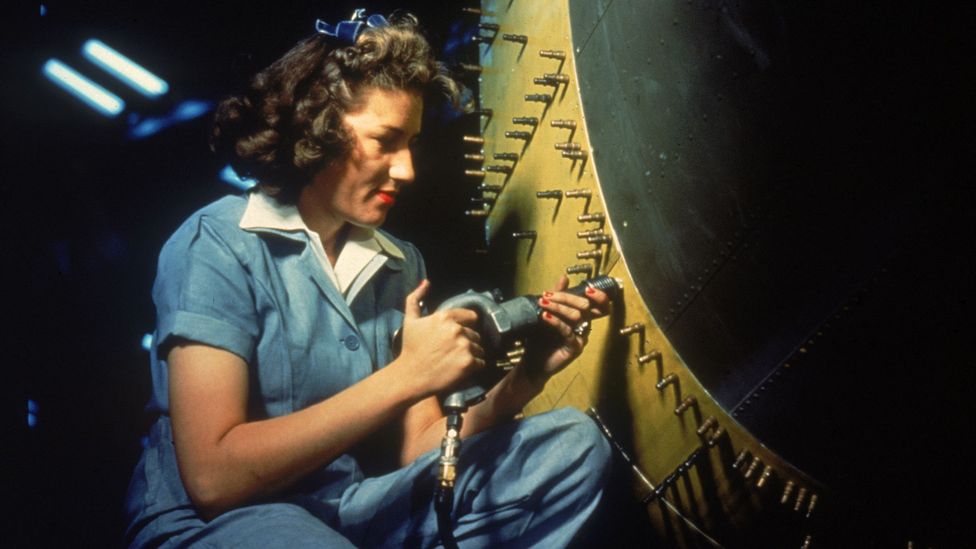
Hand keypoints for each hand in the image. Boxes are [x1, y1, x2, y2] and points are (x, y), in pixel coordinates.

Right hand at [396, 280, 485, 396]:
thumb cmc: (410, 348)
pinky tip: (459, 369)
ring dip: (471, 355)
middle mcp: (457, 329)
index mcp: (445, 317)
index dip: (465, 327)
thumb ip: (416, 298)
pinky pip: (481, 363)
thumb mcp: (410, 320)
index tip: (456, 337)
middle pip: (475, 335)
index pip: (471, 317)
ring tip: (455, 361)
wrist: (410, 376)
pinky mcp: (469, 363)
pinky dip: (473, 367)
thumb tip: (426, 282)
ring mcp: (464, 346)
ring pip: (479, 349)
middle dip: (467, 342)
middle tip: (452, 352)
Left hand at [519, 275, 609, 387]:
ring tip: (543, 303)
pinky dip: (556, 321)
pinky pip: (568, 331)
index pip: (599, 305)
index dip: (600, 296)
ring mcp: (581, 338)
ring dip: (558, 307)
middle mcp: (584, 326)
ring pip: (577, 316)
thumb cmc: (541, 339)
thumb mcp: (547, 312)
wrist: (533, 363)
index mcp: (582, 317)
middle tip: (547, 295)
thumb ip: (557, 296)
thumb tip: (565, 277)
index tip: (588, 288)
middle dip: (566, 297)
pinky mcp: (574, 348)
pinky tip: (545, 317)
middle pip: (586, 307)